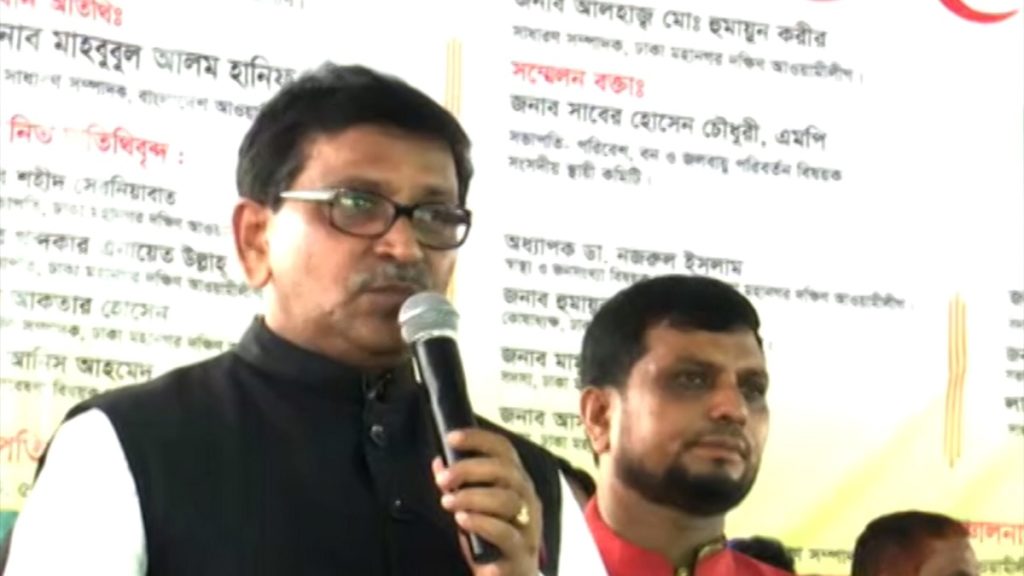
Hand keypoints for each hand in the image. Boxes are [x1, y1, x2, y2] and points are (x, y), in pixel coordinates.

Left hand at [433, 429, 542, 575]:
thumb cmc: (492, 539)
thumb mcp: (475, 508)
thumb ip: (459, 485)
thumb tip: (439, 462)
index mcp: (517, 483)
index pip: (504, 450)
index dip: (479, 439)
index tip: (451, 438)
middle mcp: (527, 500)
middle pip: (506, 472)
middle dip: (470, 470)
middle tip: (443, 480)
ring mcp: (528, 527)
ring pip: (508, 502)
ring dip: (473, 498)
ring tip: (449, 503)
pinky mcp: (522, 554)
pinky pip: (507, 537)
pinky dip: (484, 528)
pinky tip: (463, 525)